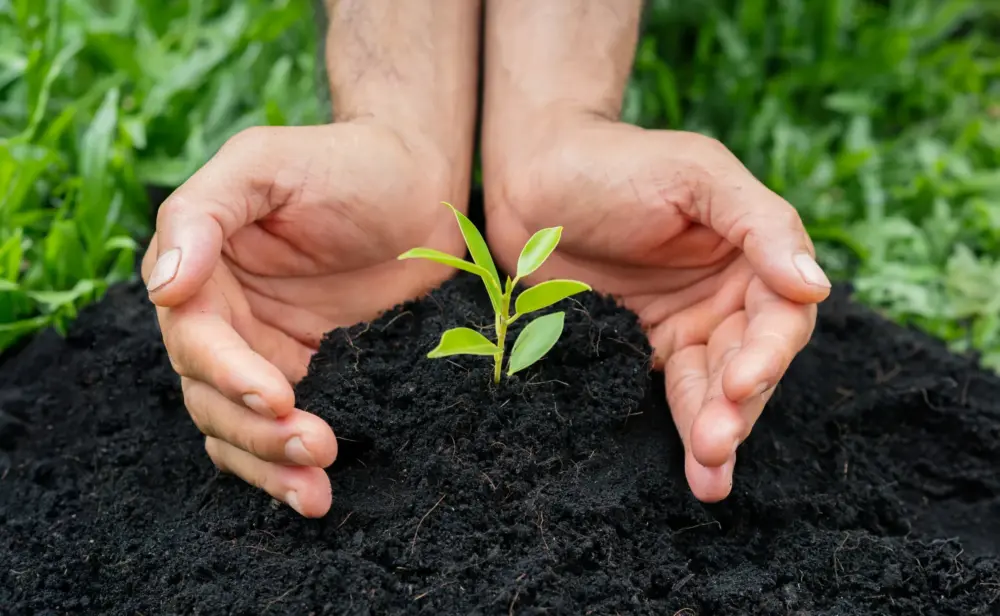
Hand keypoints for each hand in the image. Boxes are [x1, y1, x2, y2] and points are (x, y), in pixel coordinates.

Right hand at [141, 123, 464, 516]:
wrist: (419, 183)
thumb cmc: (343, 163)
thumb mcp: (265, 164)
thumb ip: (205, 213)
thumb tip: (165, 287)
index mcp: (200, 267)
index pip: (195, 338)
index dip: (228, 372)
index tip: (276, 394)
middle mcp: (222, 314)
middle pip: (210, 395)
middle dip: (256, 429)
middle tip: (315, 445)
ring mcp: (261, 347)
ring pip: (237, 426)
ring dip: (269, 462)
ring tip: (315, 489)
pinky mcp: (306, 367)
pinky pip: (278, 426)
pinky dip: (288, 464)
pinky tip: (314, 491)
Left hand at [484, 116, 830, 501]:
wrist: (533, 175)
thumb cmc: (619, 162)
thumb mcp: (697, 175)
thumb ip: (760, 223)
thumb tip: (813, 285)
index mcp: (752, 252)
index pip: (781, 313)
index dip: (767, 352)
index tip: (740, 380)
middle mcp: (726, 295)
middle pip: (752, 362)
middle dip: (738, 406)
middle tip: (717, 442)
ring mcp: (685, 325)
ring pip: (714, 390)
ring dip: (715, 430)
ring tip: (709, 475)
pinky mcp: (641, 349)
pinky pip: (670, 394)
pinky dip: (684, 428)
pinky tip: (697, 470)